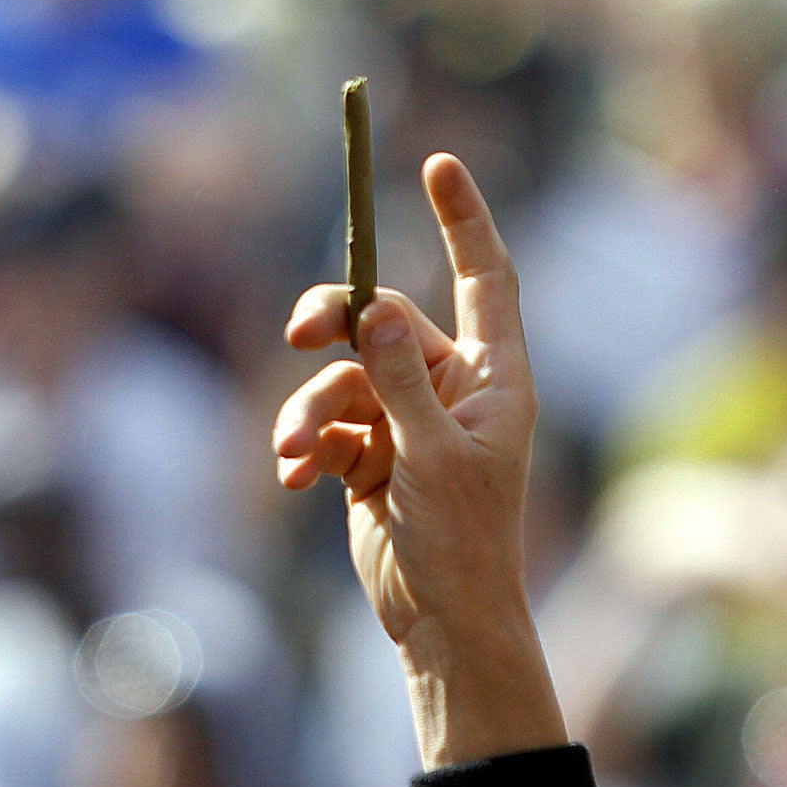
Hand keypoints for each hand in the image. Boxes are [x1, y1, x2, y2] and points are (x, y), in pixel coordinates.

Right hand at [276, 151, 567, 768]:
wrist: (443, 623)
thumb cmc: (463, 541)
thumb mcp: (433, 455)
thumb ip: (400, 380)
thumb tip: (372, 307)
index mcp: (492, 376)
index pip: (485, 276)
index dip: (465, 219)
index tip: (438, 163)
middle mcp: (451, 387)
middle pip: (384, 320)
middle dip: (336, 322)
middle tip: (297, 330)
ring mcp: (407, 420)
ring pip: (342, 378)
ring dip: (310, 410)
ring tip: (296, 453)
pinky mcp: (370, 456)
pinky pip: (326, 426)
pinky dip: (306, 446)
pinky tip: (294, 480)